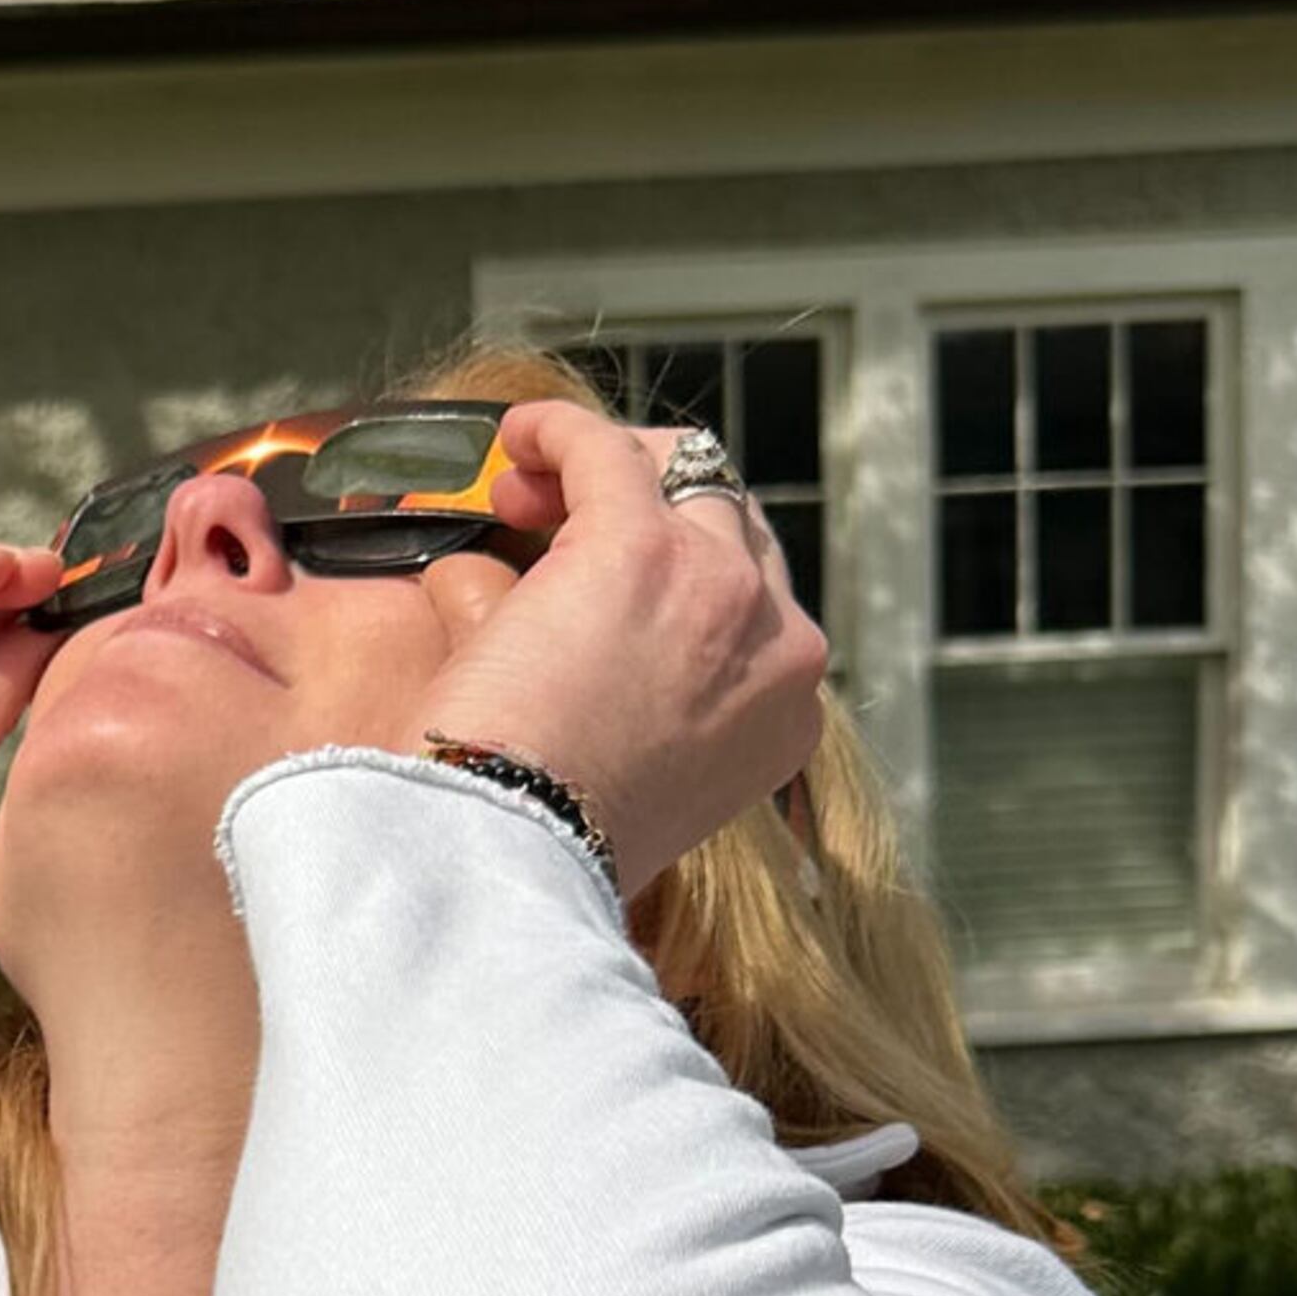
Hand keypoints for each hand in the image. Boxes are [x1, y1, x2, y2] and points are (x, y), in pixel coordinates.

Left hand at [407, 396, 828, 903]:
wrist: (517, 861)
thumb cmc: (544, 848)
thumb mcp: (620, 784)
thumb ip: (613, 704)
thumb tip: (518, 612)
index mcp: (786, 716)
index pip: (751, 605)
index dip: (675, 574)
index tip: (596, 582)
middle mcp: (776, 644)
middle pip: (727, 522)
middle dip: (647, 506)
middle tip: (550, 522)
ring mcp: (720, 587)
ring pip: (679, 474)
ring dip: (604, 468)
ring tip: (524, 488)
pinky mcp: (640, 544)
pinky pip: (602, 451)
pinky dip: (555, 434)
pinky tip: (511, 441)